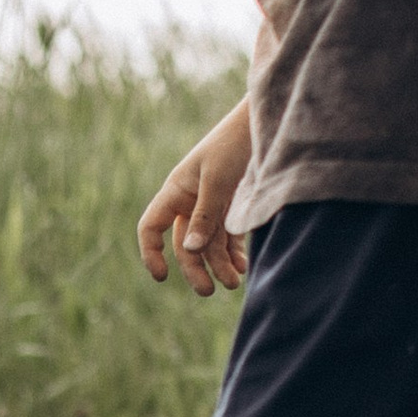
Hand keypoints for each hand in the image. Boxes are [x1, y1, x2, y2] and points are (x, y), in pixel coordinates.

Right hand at [139, 99, 254, 294]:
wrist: (266, 125)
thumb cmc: (234, 144)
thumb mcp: (218, 180)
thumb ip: (205, 216)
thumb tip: (191, 250)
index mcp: (176, 191)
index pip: (152, 227)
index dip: (151, 252)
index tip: (162, 277)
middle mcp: (191, 201)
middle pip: (185, 244)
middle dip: (196, 268)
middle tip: (210, 291)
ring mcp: (213, 206)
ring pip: (209, 244)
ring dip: (220, 265)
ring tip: (235, 282)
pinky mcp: (234, 207)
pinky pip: (229, 237)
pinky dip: (234, 253)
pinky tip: (243, 266)